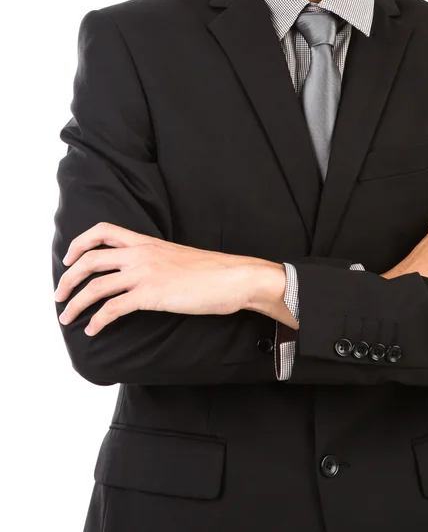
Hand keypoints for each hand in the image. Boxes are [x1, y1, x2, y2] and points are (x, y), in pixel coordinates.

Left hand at [54, 222, 289, 335]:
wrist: (235, 277)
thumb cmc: (214, 271)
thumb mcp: (179, 257)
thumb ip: (158, 261)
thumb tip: (145, 275)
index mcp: (147, 242)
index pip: (104, 230)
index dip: (80, 243)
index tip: (70, 257)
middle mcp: (141, 254)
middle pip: (90, 260)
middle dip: (68, 278)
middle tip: (60, 294)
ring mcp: (145, 274)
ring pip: (95, 286)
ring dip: (75, 303)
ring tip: (67, 317)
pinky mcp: (151, 295)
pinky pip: (113, 308)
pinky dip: (98, 320)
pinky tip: (93, 329)